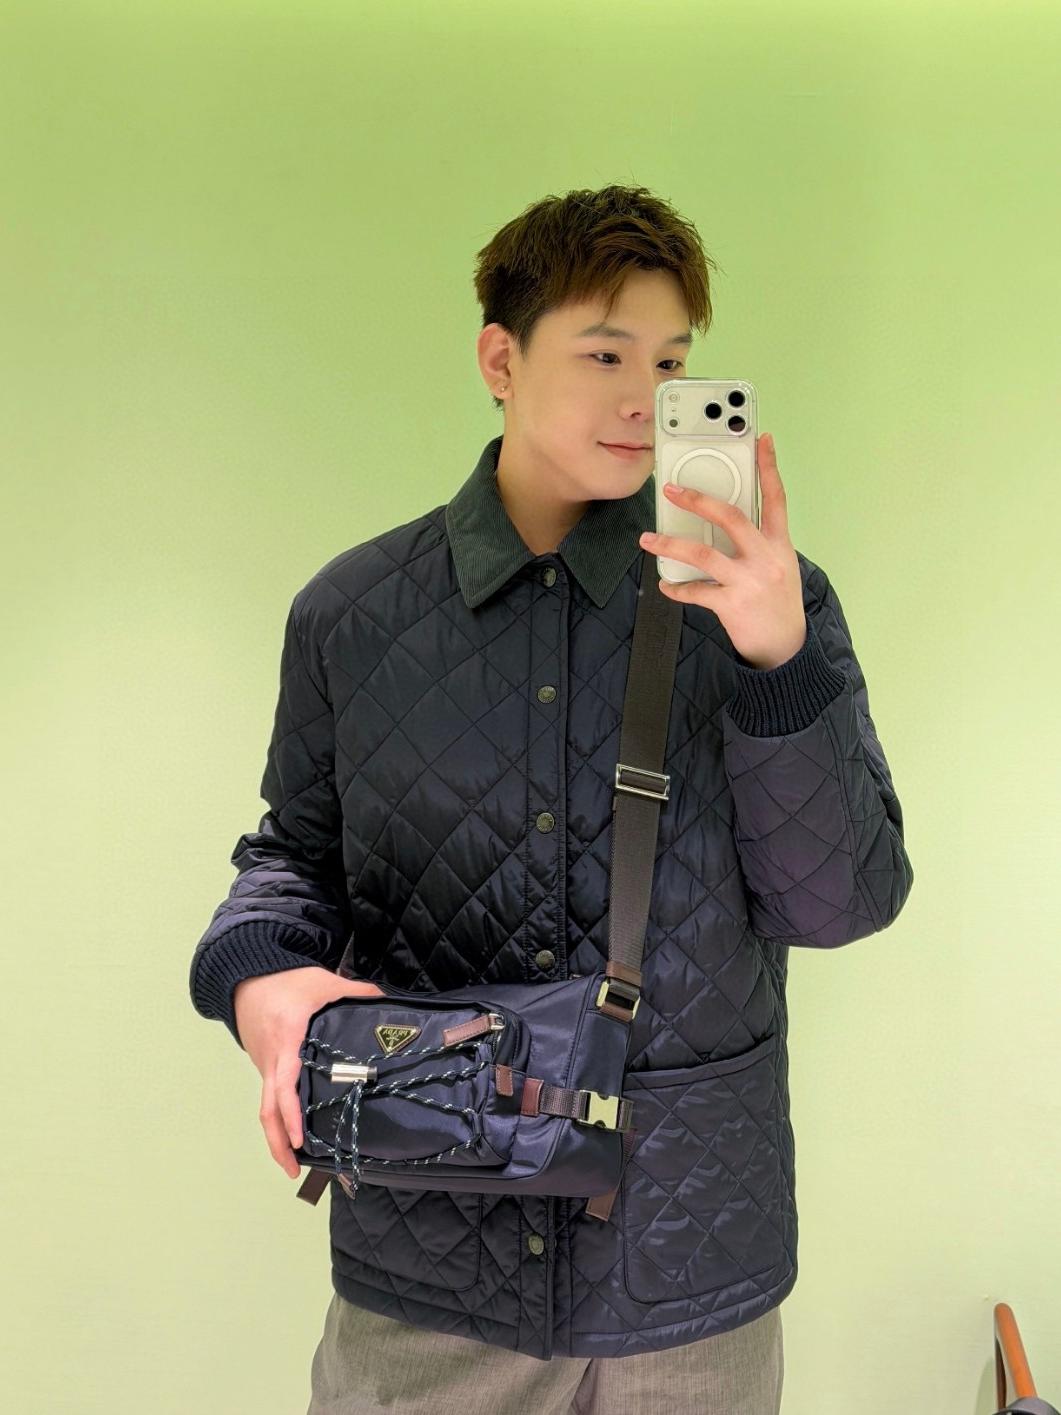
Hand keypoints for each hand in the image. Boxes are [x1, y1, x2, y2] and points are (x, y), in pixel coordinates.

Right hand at [234, 967, 384, 1178]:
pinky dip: (279, 1119)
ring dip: (275, 1138)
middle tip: (294, 1169)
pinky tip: (294, 1133)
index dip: (292, 1113)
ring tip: (292, 1164)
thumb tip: (386, 1001)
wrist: (248, 977)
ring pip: (266, 1108)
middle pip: (268, 1109)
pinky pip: (269, 1098)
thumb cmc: (287, 981)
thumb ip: (356, 992)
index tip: (300, 1138)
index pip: (285, 1084)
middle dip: (278, 1142)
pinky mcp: (266, 1066)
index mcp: (287, 1039)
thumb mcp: (324, 982)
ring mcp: (265, 1065)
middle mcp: (272, 1060)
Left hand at [638, 432, 806, 670]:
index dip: (769, 467)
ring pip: (704, 554)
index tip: (762, 440)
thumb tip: (721, 521)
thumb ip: (757, 542)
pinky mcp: (732, 604)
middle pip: (731, 518)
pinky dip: (677, 588)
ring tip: (649, 539)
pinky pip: (696, 592)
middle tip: (672, 490)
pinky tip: (666, 585)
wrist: (786, 647)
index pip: (776, 498)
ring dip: (671, 545)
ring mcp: (748, 581)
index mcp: (779, 544)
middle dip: (698, 500)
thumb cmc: (778, 602)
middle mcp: (766, 558)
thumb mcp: (778, 565)